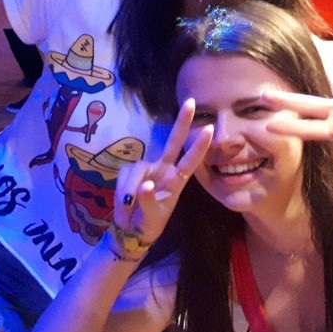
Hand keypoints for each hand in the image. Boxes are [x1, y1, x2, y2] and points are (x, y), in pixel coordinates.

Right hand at [113, 100, 212, 246]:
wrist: (131, 229)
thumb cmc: (148, 222)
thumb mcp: (151, 217)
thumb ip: (148, 200)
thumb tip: (145, 185)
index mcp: (176, 182)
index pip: (190, 162)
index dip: (198, 146)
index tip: (209, 129)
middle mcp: (164, 169)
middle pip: (173, 142)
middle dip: (182, 122)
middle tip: (192, 102)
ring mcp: (147, 169)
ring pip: (137, 169)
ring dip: (130, 187)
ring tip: (128, 205)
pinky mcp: (131, 171)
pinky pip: (125, 174)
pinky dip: (123, 188)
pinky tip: (124, 201)